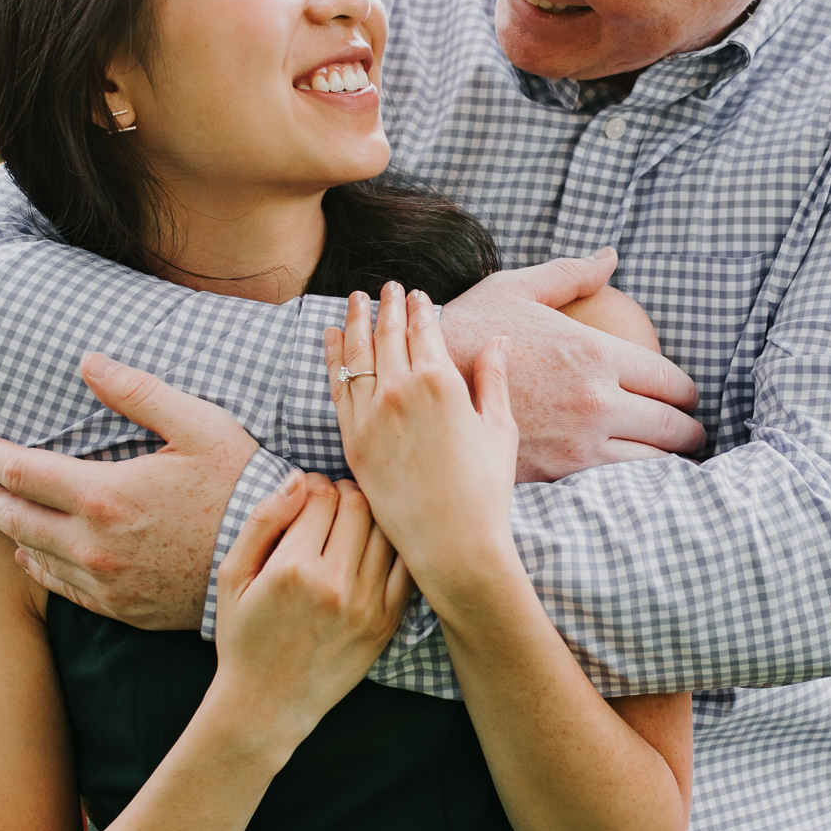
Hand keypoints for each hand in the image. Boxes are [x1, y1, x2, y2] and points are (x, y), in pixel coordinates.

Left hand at [0, 354, 258, 628]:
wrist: (275, 562)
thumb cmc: (243, 484)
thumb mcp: (200, 425)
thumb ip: (139, 393)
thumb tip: (88, 363)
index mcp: (105, 496)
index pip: (20, 472)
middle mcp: (93, 545)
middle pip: (12, 518)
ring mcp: (105, 582)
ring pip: (32, 555)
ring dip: (5, 529)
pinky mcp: (121, 607)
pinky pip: (63, 588)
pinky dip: (37, 567)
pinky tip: (30, 554)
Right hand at [212, 470, 411, 748]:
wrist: (267, 706)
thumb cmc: (243, 638)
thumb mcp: (233, 577)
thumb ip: (263, 521)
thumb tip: (300, 478)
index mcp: (292, 569)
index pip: (322, 496)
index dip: (315, 485)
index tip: (308, 494)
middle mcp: (335, 585)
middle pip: (359, 506)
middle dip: (345, 494)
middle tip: (333, 504)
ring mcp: (367, 606)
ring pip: (386, 531)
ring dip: (372, 517)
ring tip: (353, 524)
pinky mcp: (387, 624)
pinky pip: (406, 567)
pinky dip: (395, 547)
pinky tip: (376, 548)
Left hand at [326, 284, 519, 612]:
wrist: (453, 543)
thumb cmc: (486, 489)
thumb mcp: (499, 427)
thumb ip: (493, 378)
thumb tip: (497, 341)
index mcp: (439, 381)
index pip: (422, 328)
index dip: (418, 307)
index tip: (416, 295)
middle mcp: (399, 391)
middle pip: (385, 334)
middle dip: (385, 305)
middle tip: (385, 288)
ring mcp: (370, 416)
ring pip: (355, 355)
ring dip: (353, 322)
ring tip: (353, 301)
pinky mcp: (351, 441)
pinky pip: (337, 389)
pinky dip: (332, 359)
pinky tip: (330, 340)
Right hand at [438, 251, 702, 478]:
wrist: (420, 392)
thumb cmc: (467, 331)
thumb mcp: (516, 290)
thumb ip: (570, 274)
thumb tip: (609, 256)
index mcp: (595, 354)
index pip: (671, 381)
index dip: (688, 392)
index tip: (688, 399)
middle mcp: (597, 402)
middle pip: (673, 426)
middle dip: (689, 431)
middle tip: (690, 433)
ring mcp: (579, 444)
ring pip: (651, 463)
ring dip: (667, 461)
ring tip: (669, 460)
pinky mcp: (557, 475)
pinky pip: (615, 486)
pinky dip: (633, 485)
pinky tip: (633, 483)